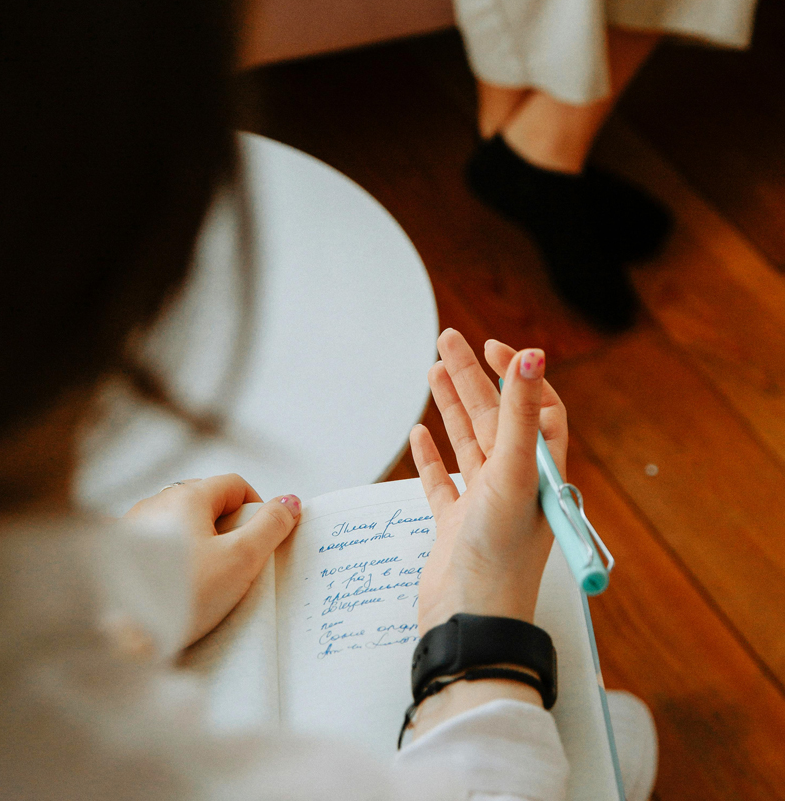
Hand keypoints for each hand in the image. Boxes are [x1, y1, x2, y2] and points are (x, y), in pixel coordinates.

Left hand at [124, 474, 299, 644]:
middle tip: (237, 563)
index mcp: (187, 496)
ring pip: (181, 523)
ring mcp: (134, 526)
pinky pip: (158, 544)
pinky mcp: (120, 553)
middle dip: (229, 527)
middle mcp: (157, 502)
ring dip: (201, 543)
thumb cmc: (181, 595)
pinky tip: (177, 585)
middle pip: (207, 502)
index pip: (235, 484)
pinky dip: (175, 558)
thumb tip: (289, 502)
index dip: (257, 508)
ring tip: (206, 580)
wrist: (122, 636)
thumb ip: (271, 526)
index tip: (263, 538)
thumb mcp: (241, 559)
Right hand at [412, 329, 566, 634]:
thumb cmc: (501, 556)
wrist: (472, 621)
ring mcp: (483, 505)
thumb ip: (522, 413)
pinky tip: (419, 435)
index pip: (535, 408)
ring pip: (468, 442)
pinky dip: (431, 457)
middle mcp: (515, 484)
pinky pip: (442, 482)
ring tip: (432, 370)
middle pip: (494, 416)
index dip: (518, 376)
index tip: (492, 348)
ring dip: (450, 406)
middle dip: (471, 376)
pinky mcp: (455, 527)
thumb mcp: (515, 474)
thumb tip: (534, 355)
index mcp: (540, 470)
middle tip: (447, 339)